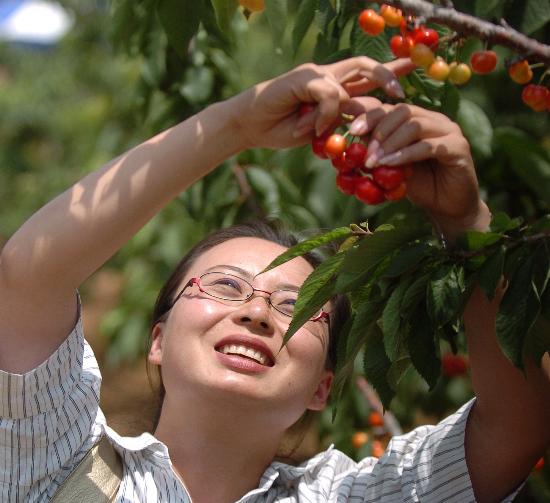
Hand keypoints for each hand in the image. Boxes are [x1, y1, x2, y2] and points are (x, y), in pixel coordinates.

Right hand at [228, 57, 414, 149]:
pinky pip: (328, 93)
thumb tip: (361, 120)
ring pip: (348, 80)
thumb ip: (337, 122)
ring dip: (347, 108)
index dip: (390, 72)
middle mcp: (325, 76)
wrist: (248, 125)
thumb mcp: (316, 130)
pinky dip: (325, 113)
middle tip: (400, 93)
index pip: (365, 77)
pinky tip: (313, 127)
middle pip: (364, 65)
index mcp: (331, 88)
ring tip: (341, 126)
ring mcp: (314, 74)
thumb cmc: (279, 128)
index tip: (414, 67)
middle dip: (388, 74)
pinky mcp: (302, 78)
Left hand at [347, 101, 490, 238]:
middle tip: (364, 152)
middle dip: (379, 130)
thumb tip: (352, 142)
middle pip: (403, 111)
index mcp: (418, 119)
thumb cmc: (419, 186)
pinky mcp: (458, 147)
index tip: (352, 130)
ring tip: (373, 162)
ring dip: (390, 144)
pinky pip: (428, 146)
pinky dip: (405, 154)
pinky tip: (390, 164)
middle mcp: (434, 119)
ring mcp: (449, 130)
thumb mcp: (393, 167)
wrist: (447, 207)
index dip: (370, 116)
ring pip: (414, 125)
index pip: (391, 108)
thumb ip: (379, 152)